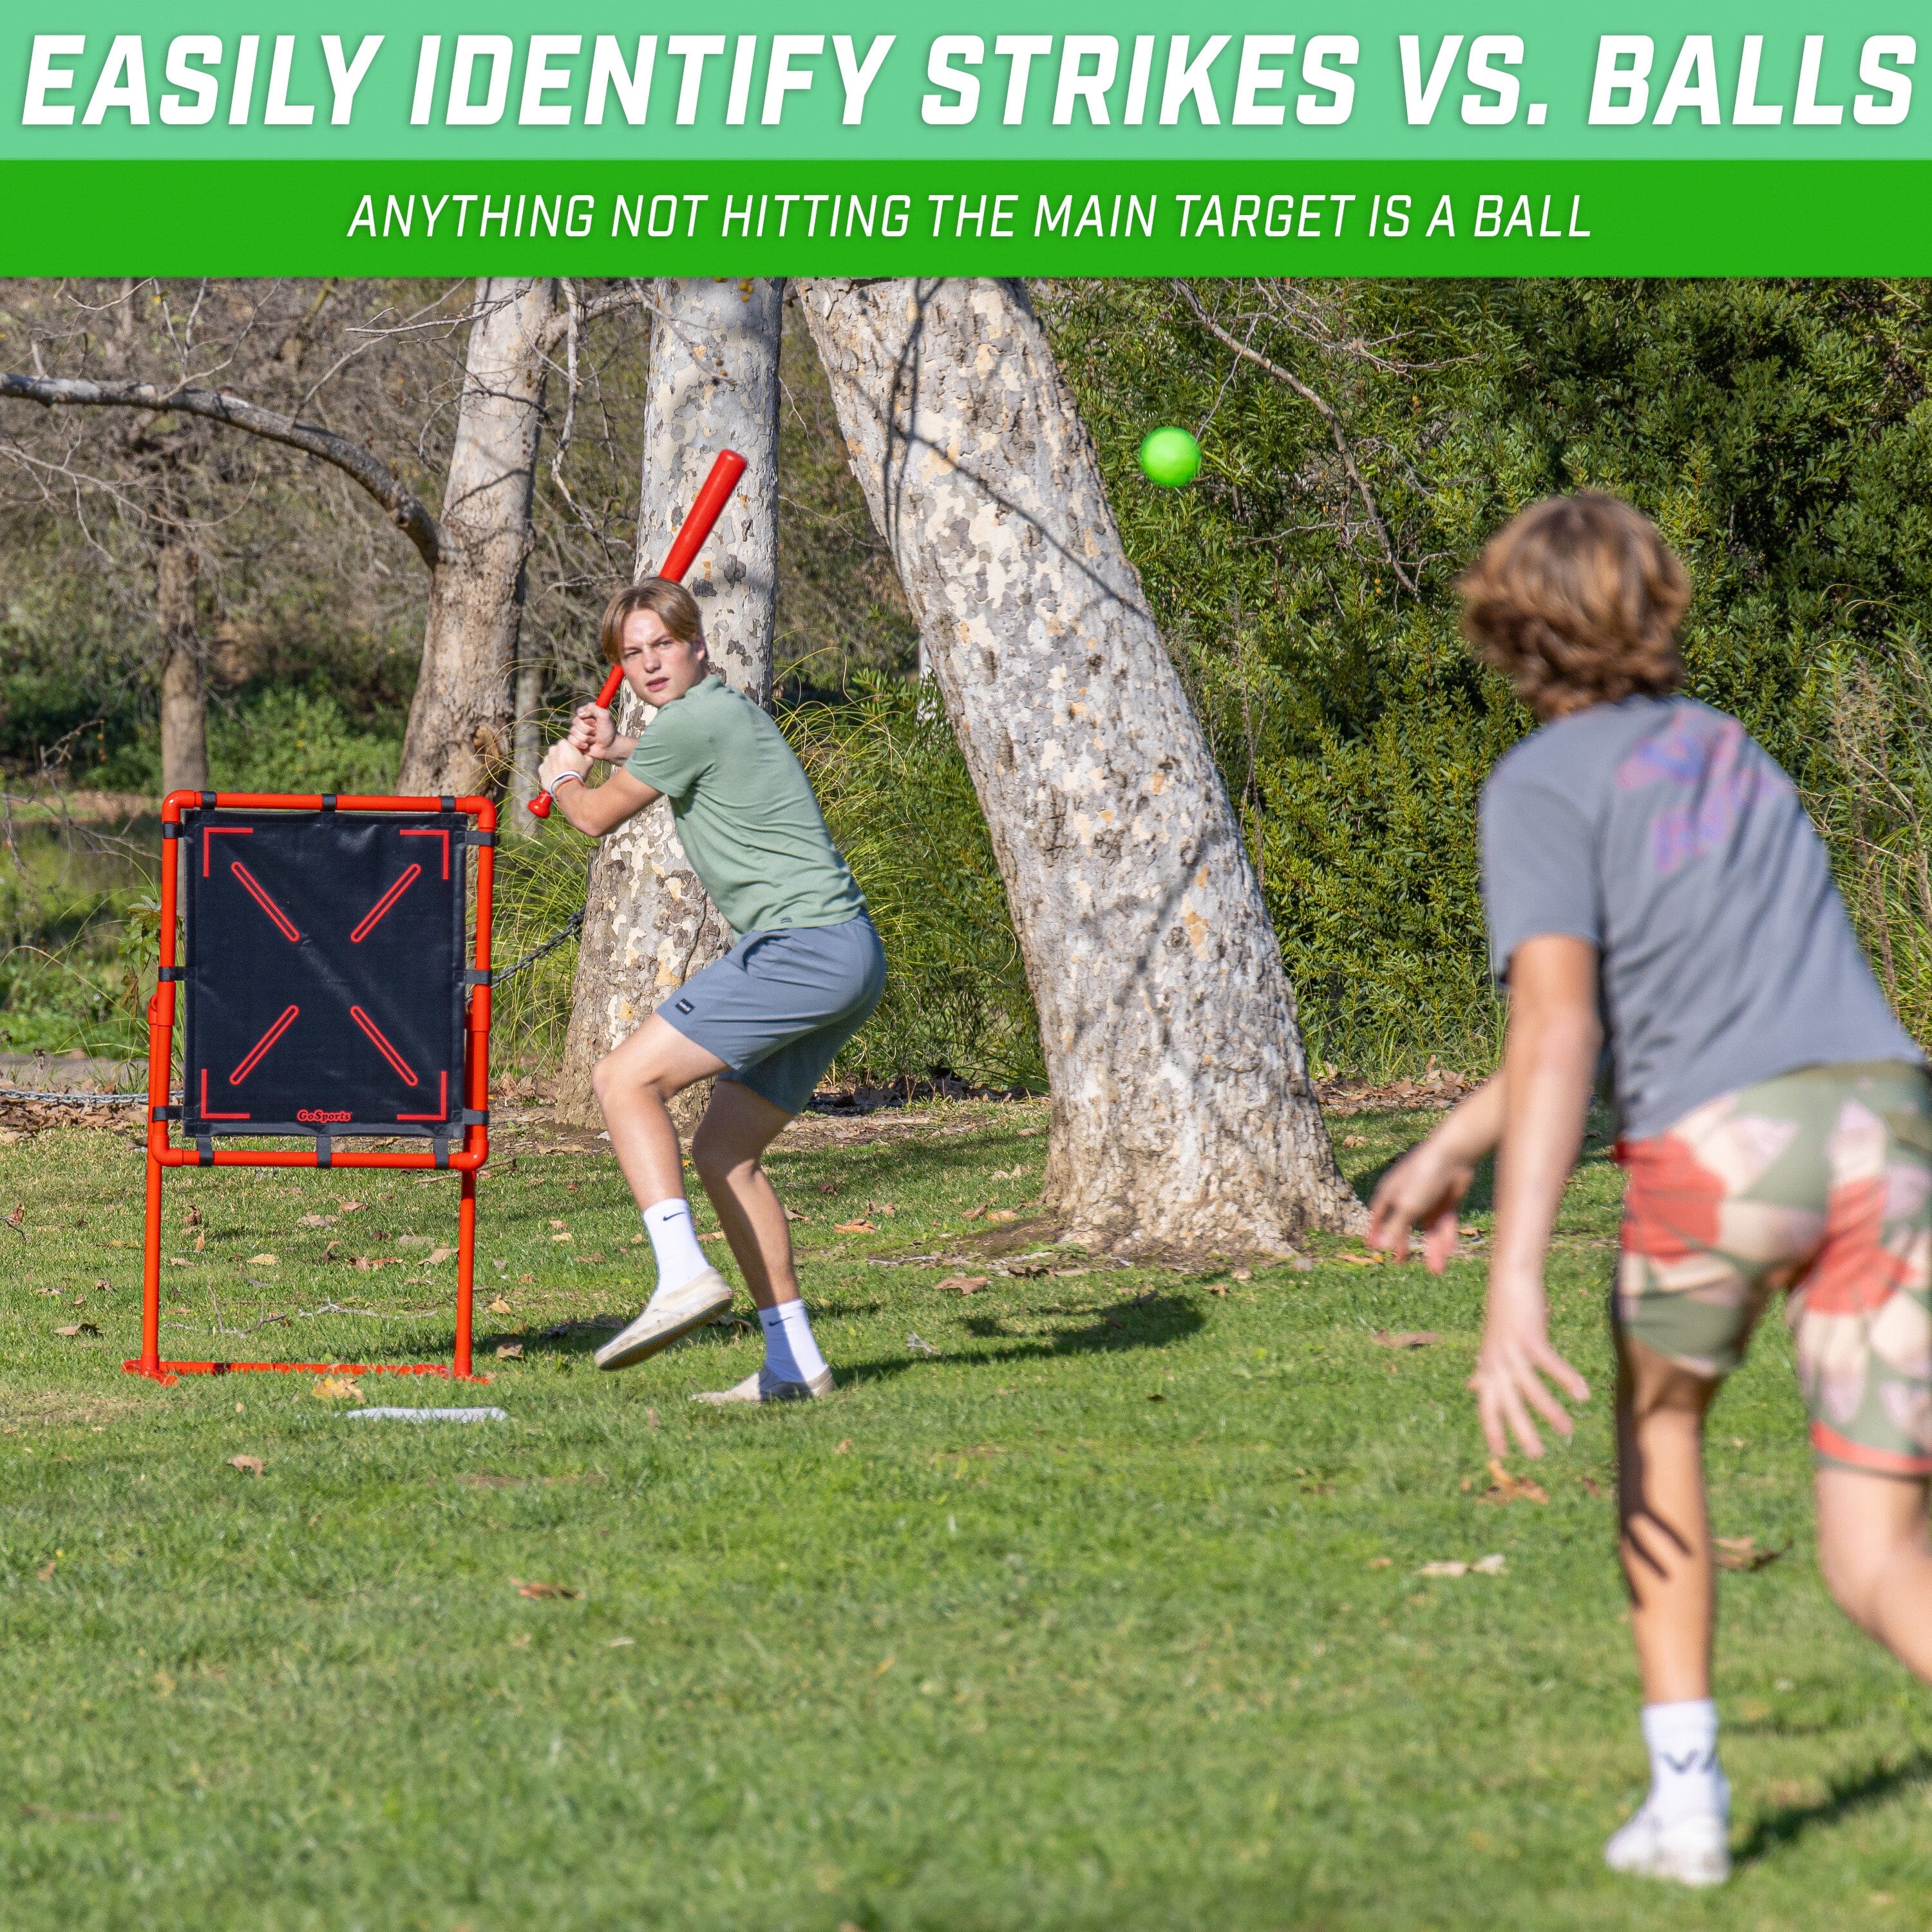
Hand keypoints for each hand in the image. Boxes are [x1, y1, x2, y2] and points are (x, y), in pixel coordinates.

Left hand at [537, 739, 589, 793]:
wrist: (567, 787)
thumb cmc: (578, 772)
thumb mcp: (589, 761)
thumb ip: (586, 753)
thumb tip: (586, 752)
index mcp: (563, 744)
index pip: (567, 743)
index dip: (571, 750)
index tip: (575, 757)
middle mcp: (552, 749)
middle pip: (558, 750)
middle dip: (562, 756)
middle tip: (569, 765)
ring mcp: (545, 759)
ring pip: (551, 759)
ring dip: (556, 764)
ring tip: (563, 773)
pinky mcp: (541, 769)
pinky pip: (546, 768)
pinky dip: (550, 771)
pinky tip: (557, 777)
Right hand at [569, 703, 616, 759]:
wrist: (610, 748)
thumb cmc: (609, 732)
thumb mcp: (605, 716)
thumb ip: (594, 707)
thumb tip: (580, 713)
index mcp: (589, 714)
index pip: (580, 711)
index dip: (585, 716)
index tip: (594, 721)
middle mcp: (582, 722)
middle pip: (575, 721)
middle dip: (587, 729)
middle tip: (596, 732)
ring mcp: (578, 732)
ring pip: (573, 731)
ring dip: (585, 737)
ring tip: (593, 740)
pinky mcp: (575, 741)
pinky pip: (570, 740)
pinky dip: (580, 744)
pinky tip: (587, 746)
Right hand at [1366, 1137, 1475, 1273]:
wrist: (1454, 1154)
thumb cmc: (1423, 1176)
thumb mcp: (1407, 1206)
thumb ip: (1395, 1228)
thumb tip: (1380, 1247)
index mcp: (1390, 1193)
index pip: (1379, 1216)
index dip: (1376, 1232)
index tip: (1373, 1247)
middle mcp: (1408, 1196)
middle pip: (1404, 1225)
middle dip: (1404, 1244)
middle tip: (1402, 1262)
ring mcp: (1428, 1198)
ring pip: (1428, 1228)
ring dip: (1432, 1248)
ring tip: (1436, 1270)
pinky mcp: (1447, 1199)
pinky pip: (1445, 1222)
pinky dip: (1446, 1237)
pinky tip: (1448, 1253)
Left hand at [1468, 1274, 1589, 1458]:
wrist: (1509, 1277)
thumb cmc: (1505, 1314)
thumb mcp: (1492, 1345)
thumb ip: (1485, 1367)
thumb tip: (1475, 1385)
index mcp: (1488, 1366)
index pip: (1486, 1405)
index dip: (1492, 1428)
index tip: (1499, 1454)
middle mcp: (1495, 1361)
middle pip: (1506, 1403)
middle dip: (1521, 1431)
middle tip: (1536, 1456)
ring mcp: (1510, 1349)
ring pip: (1529, 1388)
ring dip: (1549, 1411)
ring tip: (1567, 1431)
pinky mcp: (1527, 1335)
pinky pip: (1548, 1363)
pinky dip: (1565, 1378)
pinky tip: (1582, 1394)